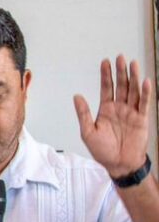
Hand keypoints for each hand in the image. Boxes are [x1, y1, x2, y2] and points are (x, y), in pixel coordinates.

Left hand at [74, 55, 152, 176]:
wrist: (119, 164)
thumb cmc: (103, 151)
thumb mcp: (88, 132)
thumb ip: (83, 113)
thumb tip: (76, 96)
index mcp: (106, 109)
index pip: (107, 88)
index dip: (106, 75)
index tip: (105, 61)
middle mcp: (120, 108)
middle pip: (121, 85)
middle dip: (120, 71)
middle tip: (120, 57)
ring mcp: (131, 112)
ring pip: (133, 91)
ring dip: (133, 77)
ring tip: (133, 64)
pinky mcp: (142, 119)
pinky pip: (144, 103)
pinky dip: (145, 93)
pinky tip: (145, 81)